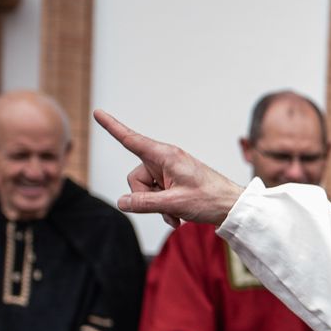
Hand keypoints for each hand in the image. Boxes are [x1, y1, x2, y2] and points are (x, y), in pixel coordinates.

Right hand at [95, 110, 245, 227]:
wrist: (232, 207)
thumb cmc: (210, 199)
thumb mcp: (174, 203)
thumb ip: (144, 203)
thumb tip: (122, 202)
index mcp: (166, 156)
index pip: (132, 140)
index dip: (113, 127)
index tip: (98, 113)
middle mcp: (165, 160)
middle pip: (135, 177)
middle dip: (145, 196)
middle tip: (167, 207)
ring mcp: (169, 171)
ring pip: (145, 189)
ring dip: (156, 205)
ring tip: (176, 213)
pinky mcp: (173, 182)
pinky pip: (156, 195)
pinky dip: (163, 208)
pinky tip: (177, 217)